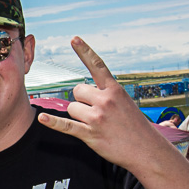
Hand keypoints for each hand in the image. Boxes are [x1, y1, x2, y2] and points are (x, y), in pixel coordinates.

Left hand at [37, 37, 169, 172]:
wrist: (146, 150)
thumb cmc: (134, 126)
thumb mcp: (125, 102)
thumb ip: (106, 93)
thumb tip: (82, 90)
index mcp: (115, 89)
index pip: (97, 66)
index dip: (85, 51)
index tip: (73, 39)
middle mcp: (105, 100)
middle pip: (77, 91)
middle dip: (82, 101)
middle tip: (97, 113)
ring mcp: (97, 117)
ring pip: (72, 108)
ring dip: (78, 116)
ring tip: (96, 125)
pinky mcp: (90, 134)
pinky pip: (66, 125)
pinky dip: (53, 122)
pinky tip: (41, 118)